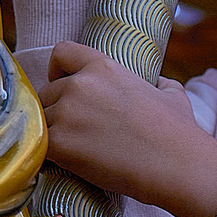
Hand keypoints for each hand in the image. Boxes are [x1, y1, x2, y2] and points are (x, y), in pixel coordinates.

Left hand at [39, 42, 216, 216]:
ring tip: (73, 150)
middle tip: (75, 130)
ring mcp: (66, 113)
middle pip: (46, 92)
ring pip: (40, 119)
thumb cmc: (177, 132)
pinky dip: (48, 155)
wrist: (175, 164)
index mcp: (103, 66)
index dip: (59, 70)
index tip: (63, 84)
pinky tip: (64, 163)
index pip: (61, 52)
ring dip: (51, 133)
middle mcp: (79, 84)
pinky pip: (39, 145)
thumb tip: (160, 83)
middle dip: (56, 109)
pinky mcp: (59, 143)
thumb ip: (159, 84)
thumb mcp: (172, 95)